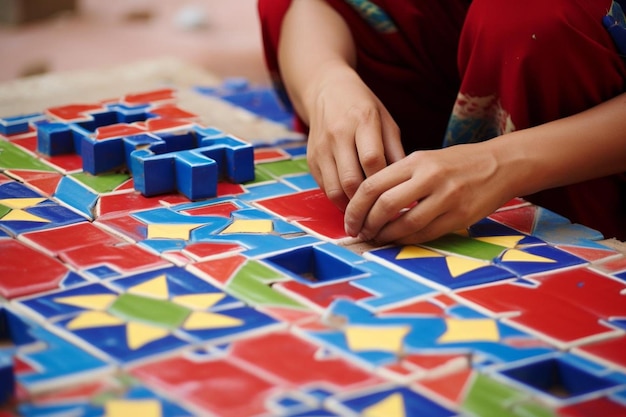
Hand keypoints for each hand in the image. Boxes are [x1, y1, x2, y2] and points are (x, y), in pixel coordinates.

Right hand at [305, 64, 404, 210]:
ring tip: (366, 216)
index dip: (384, 183)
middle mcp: (338, 134)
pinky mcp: (311, 158)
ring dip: (350, 207)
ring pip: (334, 189)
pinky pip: (324, 187)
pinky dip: (338, 200)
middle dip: (366, 203)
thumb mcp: (386, 120)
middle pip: (351, 179)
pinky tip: (352, 205)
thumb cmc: (364, 107)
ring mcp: (321, 147)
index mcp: (363, 120)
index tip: (397, 199)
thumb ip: (395, 150)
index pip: (372, 159)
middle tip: (381, 217)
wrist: (327, 90)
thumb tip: (406, 184)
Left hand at [343, 141, 514, 243]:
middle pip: (385, 205)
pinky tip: (397, 240)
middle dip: (366, 224)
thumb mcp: (425, 159)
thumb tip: (366, 202)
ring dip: (385, 236)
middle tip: (359, 232)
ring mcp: (447, 197)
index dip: (355, 207)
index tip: (349, 220)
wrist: (500, 164)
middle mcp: (430, 177)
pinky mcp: (460, 216)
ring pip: (405, 223)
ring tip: (376, 238)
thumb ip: (399, 177)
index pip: (373, 185)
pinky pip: (426, 233)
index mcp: (416, 161)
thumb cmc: (456, 163)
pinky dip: (407, 240)